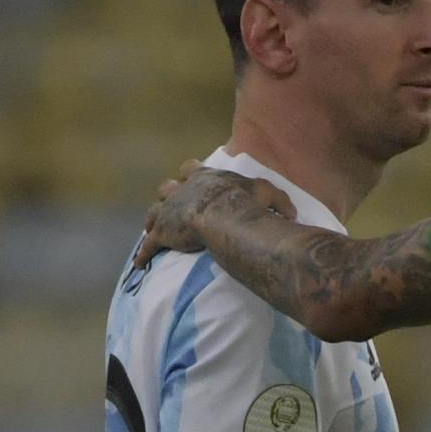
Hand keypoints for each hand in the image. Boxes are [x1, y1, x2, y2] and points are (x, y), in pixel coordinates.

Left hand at [133, 159, 296, 266]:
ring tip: (151, 228)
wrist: (225, 218)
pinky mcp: (161, 233)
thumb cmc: (246, 203)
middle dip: (168, 195)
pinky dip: (144, 254)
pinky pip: (148, 245)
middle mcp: (182, 190)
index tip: (189, 178)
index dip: (190, 174)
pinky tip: (139, 263)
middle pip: (166, 188)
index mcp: (204, 178)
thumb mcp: (268, 194)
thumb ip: (279, 202)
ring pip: (153, 213)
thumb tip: (291, 214)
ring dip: (153, 220)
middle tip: (171, 205)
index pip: (191, 168)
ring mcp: (168, 211)